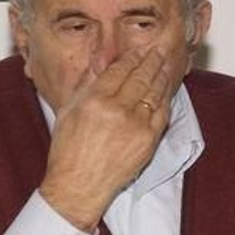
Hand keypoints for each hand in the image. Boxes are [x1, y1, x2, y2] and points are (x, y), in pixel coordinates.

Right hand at [39, 47, 173, 229]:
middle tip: (159, 50)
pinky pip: (162, 112)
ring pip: (155, 92)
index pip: (119, 70)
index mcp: (94, 101)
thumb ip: (86, 84)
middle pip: (141, 77)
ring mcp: (136, 125)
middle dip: (152, 60)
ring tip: (166, 63)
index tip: (139, 51)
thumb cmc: (68, 151)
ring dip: (162, 75)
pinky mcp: (149, 140)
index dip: (131, 58)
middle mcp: (117, 111)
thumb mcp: (69, 110)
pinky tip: (166, 89)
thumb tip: (100, 62)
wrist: (79, 185)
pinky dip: (165, 98)